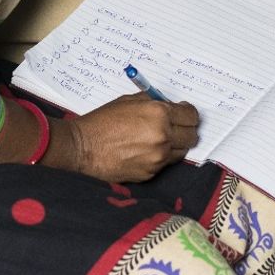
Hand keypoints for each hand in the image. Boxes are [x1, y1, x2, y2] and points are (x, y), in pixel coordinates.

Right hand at [60, 93, 199, 181]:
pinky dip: (161, 157)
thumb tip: (171, 106)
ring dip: (175, 144)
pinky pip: (166, 163)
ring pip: (182, 151)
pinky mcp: (151, 173)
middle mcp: (163, 136)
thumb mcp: (130, 101)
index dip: (188, 113)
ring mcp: (158, 157)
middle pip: (192, 135)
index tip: (183, 113)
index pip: (191, 115)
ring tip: (157, 139)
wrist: (83, 148)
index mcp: (159, 113)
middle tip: (175, 126)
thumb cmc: (103, 121)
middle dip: (186, 129)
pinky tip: (144, 150)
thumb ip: (154, 103)